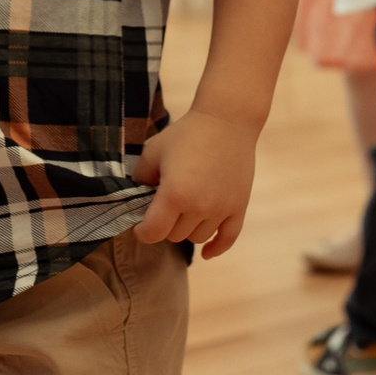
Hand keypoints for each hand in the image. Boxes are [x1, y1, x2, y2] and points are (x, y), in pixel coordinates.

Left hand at [131, 110, 257, 257]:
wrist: (227, 120)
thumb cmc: (186, 133)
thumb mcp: (153, 151)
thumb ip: (140, 178)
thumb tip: (136, 199)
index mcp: (174, 195)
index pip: (153, 233)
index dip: (142, 232)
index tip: (140, 224)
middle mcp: (199, 207)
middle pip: (174, 236)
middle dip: (165, 225)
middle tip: (164, 206)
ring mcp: (221, 209)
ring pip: (197, 237)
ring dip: (187, 228)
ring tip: (185, 209)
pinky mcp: (238, 207)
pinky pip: (228, 238)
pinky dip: (216, 248)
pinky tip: (207, 254)